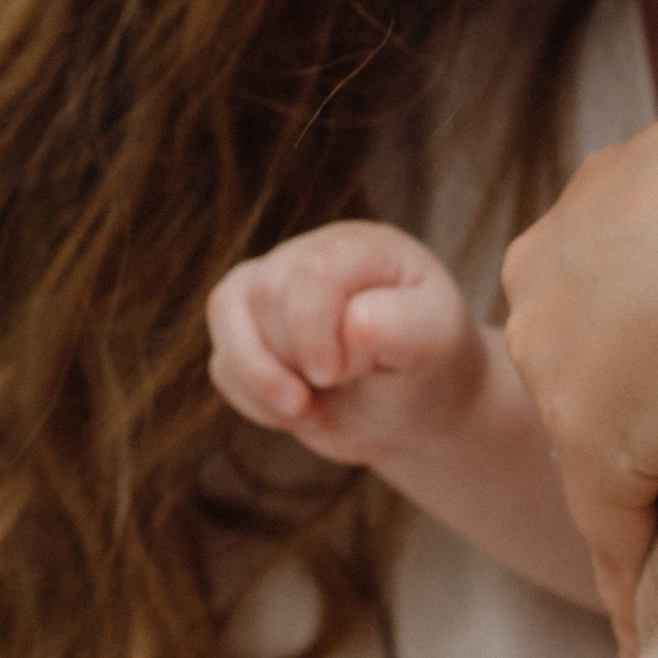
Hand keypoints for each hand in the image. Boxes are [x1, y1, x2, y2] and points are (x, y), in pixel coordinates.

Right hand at [209, 222, 492, 469]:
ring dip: (262, 379)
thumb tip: (351, 324)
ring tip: (306, 406)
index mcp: (362, 248)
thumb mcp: (435, 349)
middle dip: (293, 357)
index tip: (343, 373)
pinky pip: (221, 363)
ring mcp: (273, 289)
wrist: (416, 409)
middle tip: (337, 384)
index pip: (312, 272)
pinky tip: (298, 409)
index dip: (312, 331)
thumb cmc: (431, 369)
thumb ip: (400, 328)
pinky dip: (253, 399)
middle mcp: (311, 255)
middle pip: (265, 293)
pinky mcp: (248, 331)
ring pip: (226, 314)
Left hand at [503, 69, 657, 645]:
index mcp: (623, 177)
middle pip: (593, 343)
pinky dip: (633, 585)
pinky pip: (610, 526)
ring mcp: (566, 344)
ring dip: (643, 488)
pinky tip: (652, 639)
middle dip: (638, 393)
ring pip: (601, 433)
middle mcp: (569, 250)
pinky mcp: (590, 437)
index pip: (630, 266)